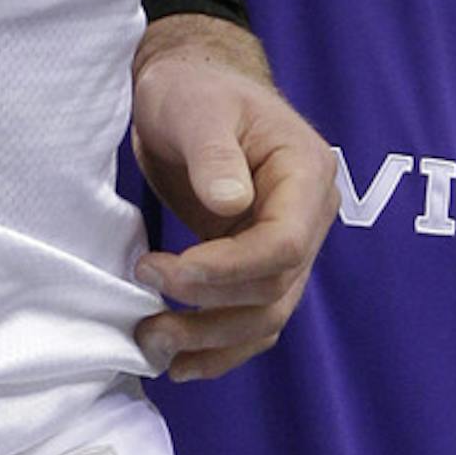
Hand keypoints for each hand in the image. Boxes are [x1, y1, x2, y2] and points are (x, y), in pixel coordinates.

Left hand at [128, 17, 339, 379]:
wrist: (191, 92)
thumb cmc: (195, 91)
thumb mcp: (197, 109)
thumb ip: (214, 155)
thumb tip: (229, 205)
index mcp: (305, 174)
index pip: (282, 245)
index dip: (226, 271)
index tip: (162, 271)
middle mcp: (308, 216)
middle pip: (274, 289)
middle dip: (209, 310)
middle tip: (147, 316)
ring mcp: (288, 244)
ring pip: (266, 315)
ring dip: (212, 341)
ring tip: (154, 346)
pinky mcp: (259, 264)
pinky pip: (251, 317)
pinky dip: (220, 346)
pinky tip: (181, 363)